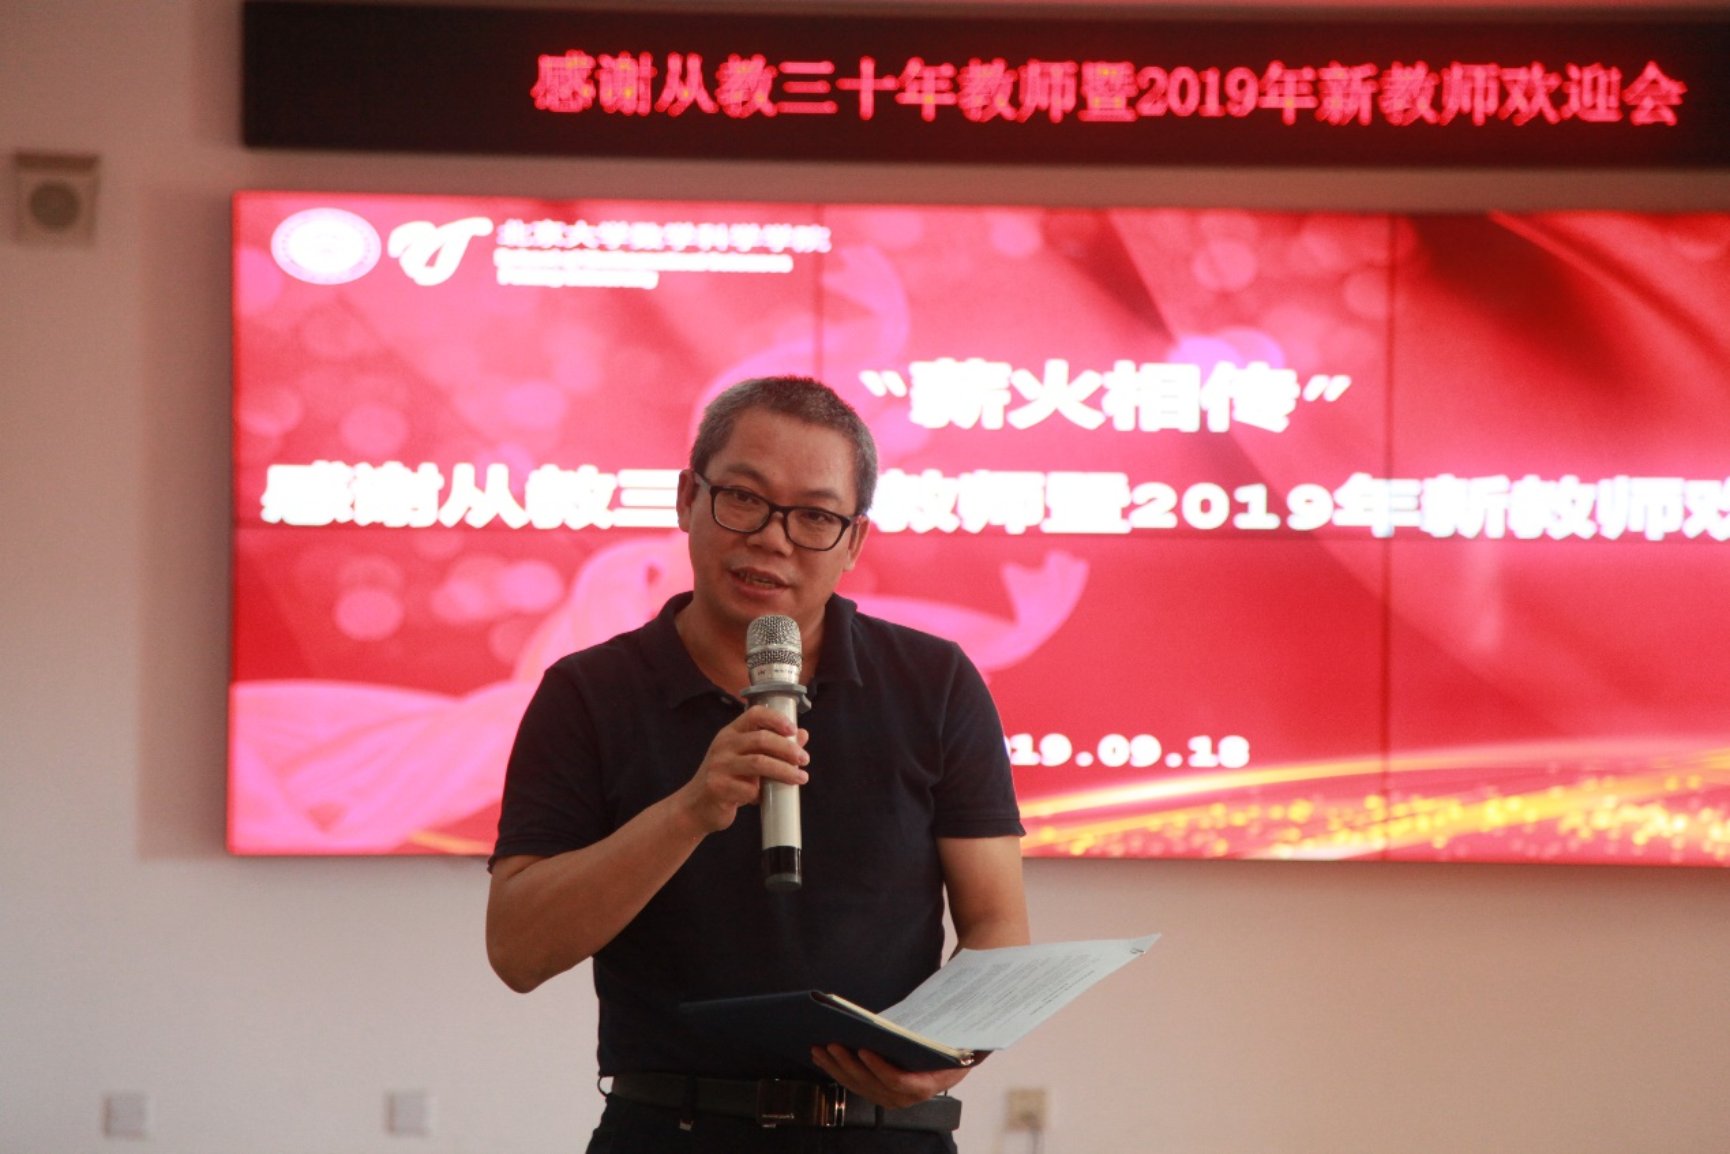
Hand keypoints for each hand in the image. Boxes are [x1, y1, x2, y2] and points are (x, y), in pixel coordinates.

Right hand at [676, 705, 808, 833]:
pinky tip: (765, 798)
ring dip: (784, 771)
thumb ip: (772, 747)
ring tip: (801, 778)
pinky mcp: (718, 787)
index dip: (776, 719)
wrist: (696, 807)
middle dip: (788, 748)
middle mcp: (723, 745)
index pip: (754, 715)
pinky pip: (749, 790)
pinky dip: (762, 794)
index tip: (793, 729)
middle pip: (761, 739)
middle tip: (805, 759)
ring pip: (759, 763)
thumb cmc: (726, 780)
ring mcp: (719, 766)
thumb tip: (802, 735)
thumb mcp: (746, 759)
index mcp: (730, 733)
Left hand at [809, 1045, 972, 1109]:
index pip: (898, 1081)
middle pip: (871, 1084)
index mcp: (924, 1085)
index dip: (879, 1068)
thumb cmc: (947, 1049)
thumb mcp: (947, 1043)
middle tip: (832, 1045)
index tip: (863, 1050)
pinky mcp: (876, 1093)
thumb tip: (900, 1022)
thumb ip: (930, 1037)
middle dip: (848, 1064)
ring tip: (819, 1049)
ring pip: (858, 1085)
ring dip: (836, 1068)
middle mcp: (905, 1098)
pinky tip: (824, 1058)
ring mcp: (889, 1098)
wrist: (949, 1064)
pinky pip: (854, 1084)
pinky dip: (837, 1071)